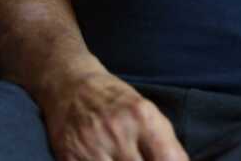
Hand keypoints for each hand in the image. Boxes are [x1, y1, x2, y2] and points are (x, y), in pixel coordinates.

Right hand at [41, 70, 188, 160]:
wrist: (71, 87)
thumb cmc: (115, 100)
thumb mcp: (147, 111)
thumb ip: (165, 143)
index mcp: (142, 117)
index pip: (169, 160)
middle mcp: (118, 132)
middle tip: (145, 160)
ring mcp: (93, 147)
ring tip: (127, 160)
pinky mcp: (71, 159)